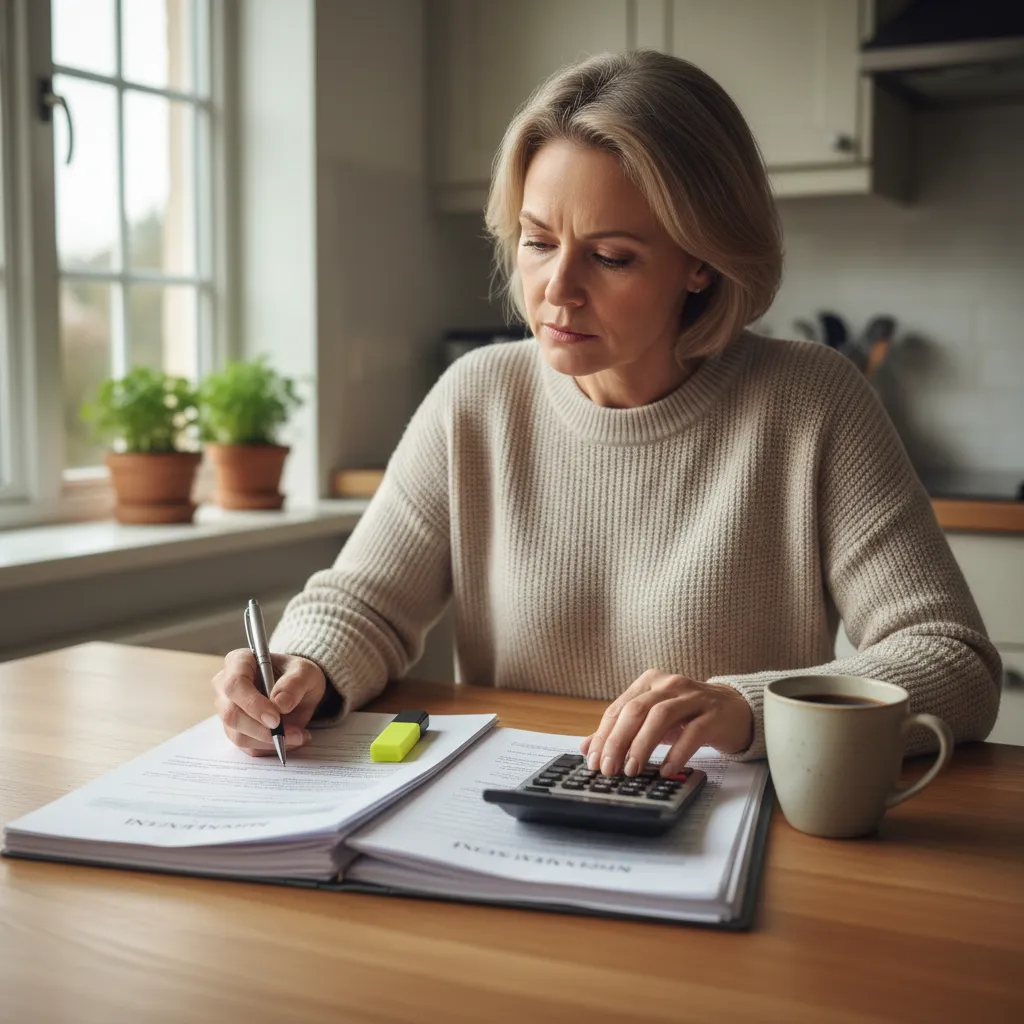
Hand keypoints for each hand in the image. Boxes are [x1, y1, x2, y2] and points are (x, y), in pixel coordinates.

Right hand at [212, 649, 326, 755]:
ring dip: (270, 741)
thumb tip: (279, 704)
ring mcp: (227, 710)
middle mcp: (225, 686)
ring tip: (299, 735)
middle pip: (232, 714)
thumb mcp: (305, 672)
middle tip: (293, 732)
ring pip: (238, 735)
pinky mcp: (235, 730)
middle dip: (262, 729)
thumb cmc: (297, 674)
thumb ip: (294, 684)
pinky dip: (270, 747)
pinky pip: (247, 746)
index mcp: (238, 662)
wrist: (298, 689)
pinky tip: (292, 739)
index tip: (276, 718)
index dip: (253, 704)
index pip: (235, 684)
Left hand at [580, 669, 753, 776]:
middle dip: (618, 741)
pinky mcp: (713, 714)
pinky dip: (677, 752)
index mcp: (649, 682)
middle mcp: (669, 684)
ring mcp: (693, 697)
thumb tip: (586, 747)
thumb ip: (621, 731)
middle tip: (609, 769)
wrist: (734, 711)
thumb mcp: (652, 721)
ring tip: (633, 769)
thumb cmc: (688, 716)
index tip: (593, 760)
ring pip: (661, 716)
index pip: (619, 708)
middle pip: (636, 710)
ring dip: (642, 745)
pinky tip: (666, 770)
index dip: (603, 735)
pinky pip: (693, 732)